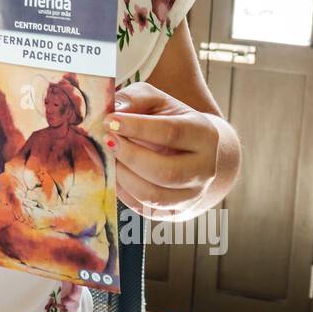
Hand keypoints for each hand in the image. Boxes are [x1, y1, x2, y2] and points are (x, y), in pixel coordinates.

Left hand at [101, 81, 223, 220]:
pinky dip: (123, 192)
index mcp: (204, 135)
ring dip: (123, 177)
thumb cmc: (170, 121)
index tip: (110, 121)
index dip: (137, 127)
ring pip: (154, 196)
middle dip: (130, 156)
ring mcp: (193, 195)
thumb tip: (115, 110)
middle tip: (107, 141)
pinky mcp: (176, 213)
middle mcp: (205, 169)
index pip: (171, 132)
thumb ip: (136, 98)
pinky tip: (116, 173)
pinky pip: (144, 209)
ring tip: (109, 157)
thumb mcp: (157, 101)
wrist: (195, 154)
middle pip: (166, 171)